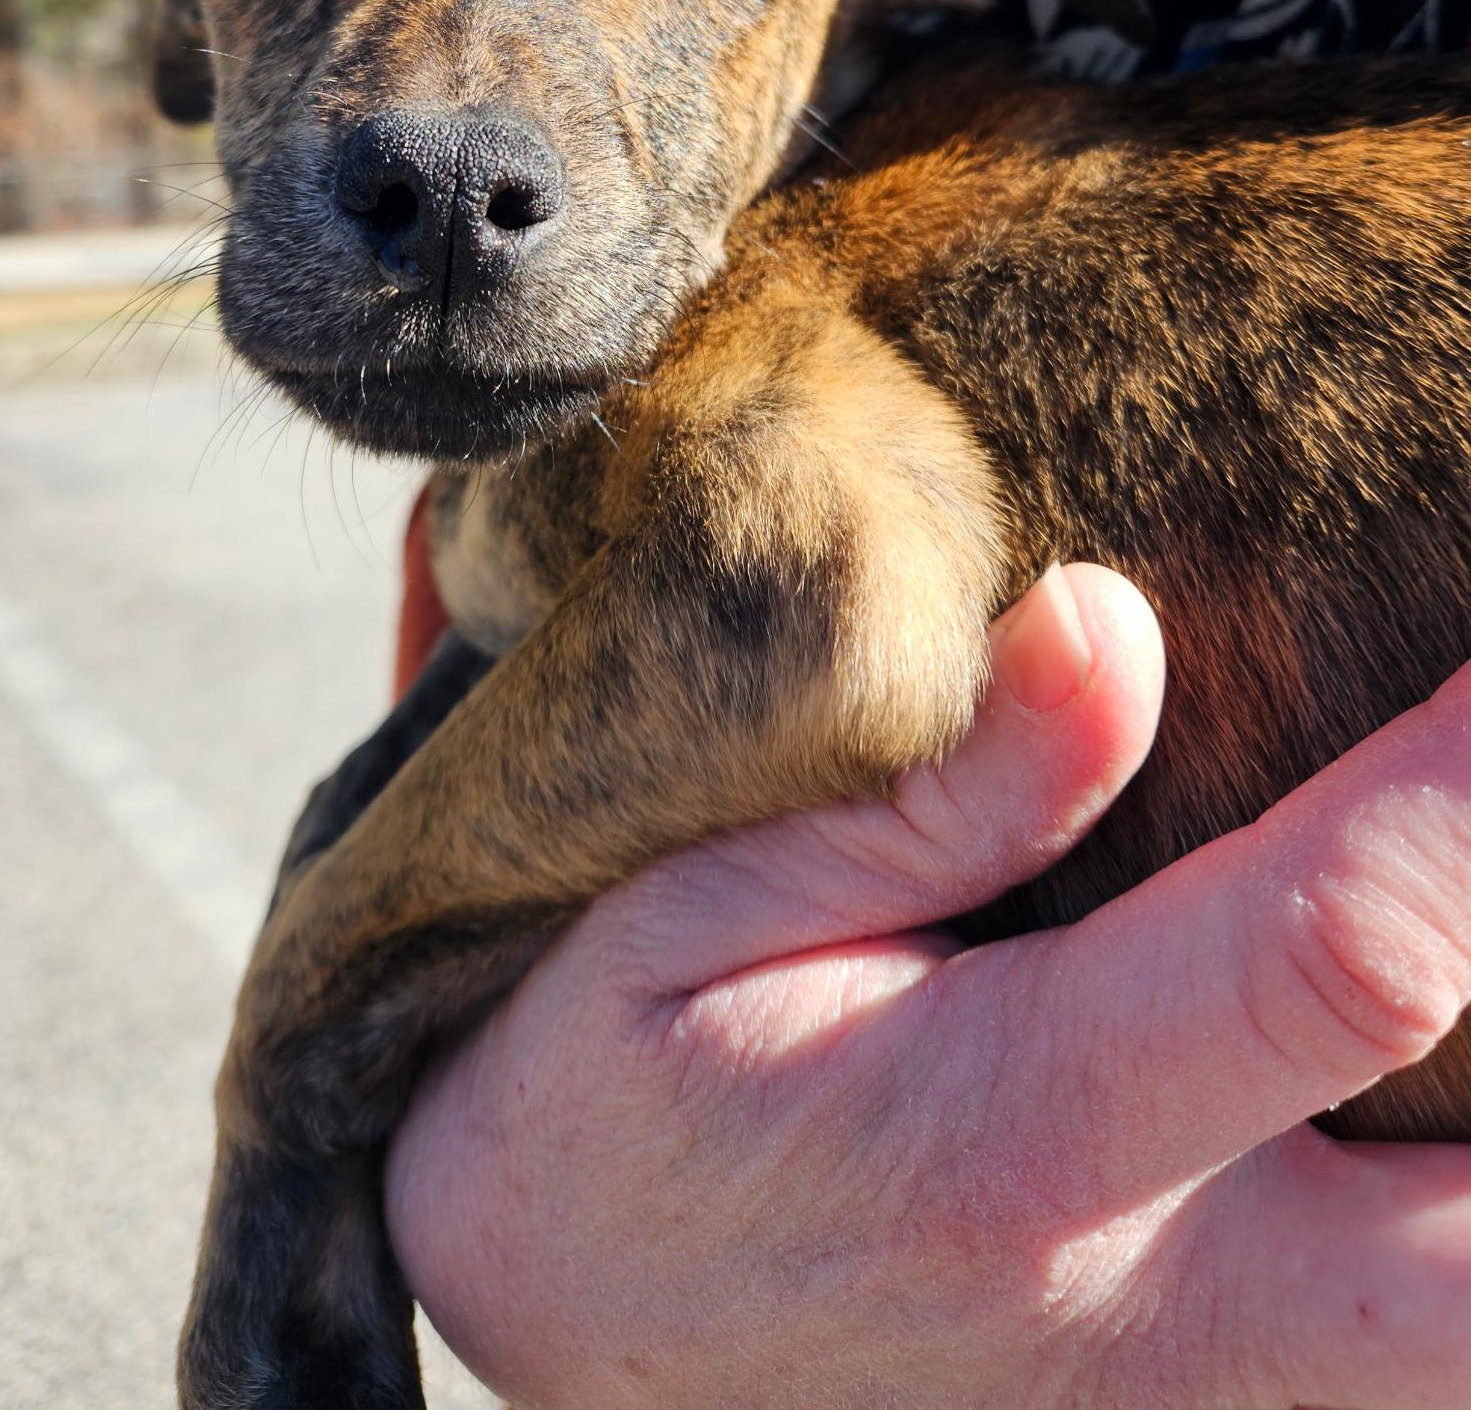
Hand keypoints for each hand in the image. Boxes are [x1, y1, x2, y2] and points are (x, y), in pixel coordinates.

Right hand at [386, 565, 1470, 1408]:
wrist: (572, 1321)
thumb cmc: (623, 1087)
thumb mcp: (705, 907)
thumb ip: (941, 795)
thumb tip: (1116, 622)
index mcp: (1013, 1127)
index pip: (1340, 954)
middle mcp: (1158, 1301)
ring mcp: (1204, 1394)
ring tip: (1454, 890)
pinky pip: (1423, 1352)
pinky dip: (1462, 1215)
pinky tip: (1419, 1074)